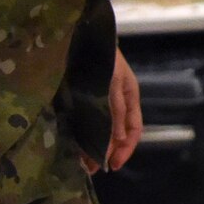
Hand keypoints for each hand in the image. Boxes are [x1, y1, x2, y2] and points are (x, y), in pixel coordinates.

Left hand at [86, 46, 142, 174]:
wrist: (79, 35)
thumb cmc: (102, 57)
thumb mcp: (112, 83)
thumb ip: (115, 111)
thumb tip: (119, 140)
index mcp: (129, 98)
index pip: (133, 130)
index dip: (125, 149)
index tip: (113, 165)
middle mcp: (114, 102)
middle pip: (114, 134)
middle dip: (105, 152)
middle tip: (90, 169)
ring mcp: (96, 101)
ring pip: (97, 130)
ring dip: (90, 146)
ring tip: (79, 161)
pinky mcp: (78, 98)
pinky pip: (81, 122)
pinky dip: (78, 135)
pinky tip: (70, 143)